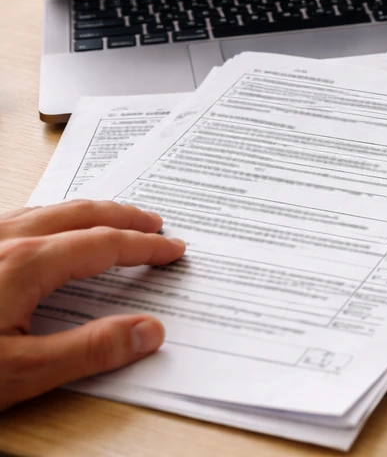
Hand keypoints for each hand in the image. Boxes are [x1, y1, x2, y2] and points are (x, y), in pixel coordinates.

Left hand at [0, 200, 185, 410]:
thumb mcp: (18, 374)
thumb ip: (89, 351)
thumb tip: (148, 332)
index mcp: (26, 264)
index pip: (105, 245)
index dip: (145, 247)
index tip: (173, 250)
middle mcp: (3, 240)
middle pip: (80, 213)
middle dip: (124, 215)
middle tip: (156, 222)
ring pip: (47, 208)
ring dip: (89, 210)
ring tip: (112, 218)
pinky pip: (19, 215)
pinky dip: (53, 215)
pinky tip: (47, 228)